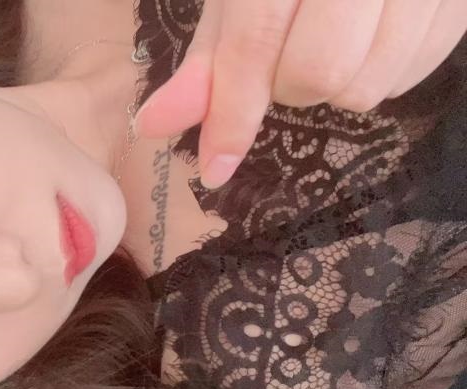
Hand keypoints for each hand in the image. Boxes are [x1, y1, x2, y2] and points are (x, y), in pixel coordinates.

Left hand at [133, 0, 466, 188]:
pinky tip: (368, 41)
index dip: (232, 112)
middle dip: (286, 87)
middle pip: (318, 74)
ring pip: (366, 88)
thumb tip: (156, 124)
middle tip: (285, 54)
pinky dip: (377, 77)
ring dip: (332, 87)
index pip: (256, 42)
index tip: (214, 168)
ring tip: (327, 40)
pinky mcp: (457, 6)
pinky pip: (411, 79)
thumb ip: (207, 58)